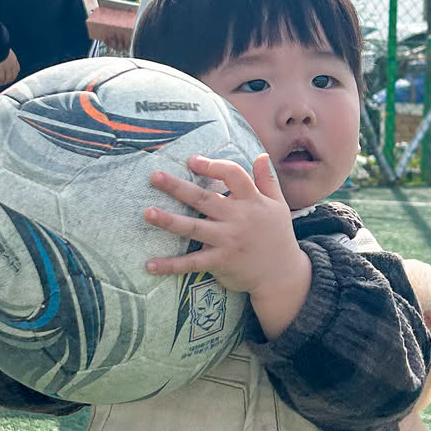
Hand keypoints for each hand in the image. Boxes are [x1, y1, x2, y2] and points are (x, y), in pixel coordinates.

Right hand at [0, 49, 18, 87]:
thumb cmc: (0, 46)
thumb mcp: (6, 50)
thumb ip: (6, 55)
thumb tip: (2, 56)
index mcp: (14, 59)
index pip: (17, 70)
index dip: (14, 75)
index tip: (10, 78)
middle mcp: (12, 65)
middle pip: (12, 76)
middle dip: (8, 81)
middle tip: (3, 83)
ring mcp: (7, 67)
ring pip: (7, 79)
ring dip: (3, 83)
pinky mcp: (0, 69)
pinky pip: (0, 78)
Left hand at [144, 153, 311, 339]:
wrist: (282, 274)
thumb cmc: (278, 235)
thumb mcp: (278, 205)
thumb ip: (267, 180)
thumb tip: (260, 155)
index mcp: (252, 201)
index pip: (232, 175)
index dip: (212, 166)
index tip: (192, 161)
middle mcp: (238, 218)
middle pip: (204, 198)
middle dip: (178, 187)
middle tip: (155, 176)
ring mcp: (227, 240)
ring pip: (194, 228)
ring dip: (169, 221)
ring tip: (147, 213)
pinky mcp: (220, 262)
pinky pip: (192, 263)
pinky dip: (171, 265)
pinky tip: (150, 264)